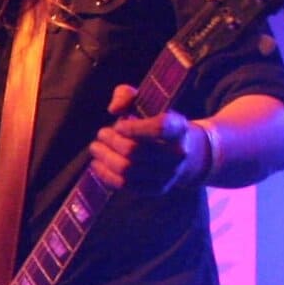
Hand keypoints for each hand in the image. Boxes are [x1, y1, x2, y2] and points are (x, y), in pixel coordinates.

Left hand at [89, 83, 205, 194]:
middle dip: (111, 142)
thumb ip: (127, 95)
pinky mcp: (157, 189)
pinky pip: (126, 185)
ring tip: (95, 148)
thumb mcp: (148, 103)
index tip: (119, 125)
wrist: (188, 155)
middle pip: (134, 150)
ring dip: (105, 158)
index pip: (159, 128)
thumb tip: (114, 108)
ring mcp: (168, 174)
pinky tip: (97, 164)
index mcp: (179, 129)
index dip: (133, 127)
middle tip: (101, 135)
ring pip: (127, 169)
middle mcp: (177, 153)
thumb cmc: (158, 125)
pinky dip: (106, 175)